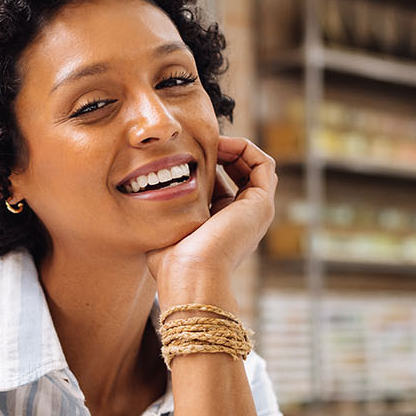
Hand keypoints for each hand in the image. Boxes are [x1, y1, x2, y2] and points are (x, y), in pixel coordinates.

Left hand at [146, 136, 276, 308]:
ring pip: (255, 167)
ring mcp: (256, 212)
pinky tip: (220, 145)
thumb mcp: (167, 228)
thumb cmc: (171, 260)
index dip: (207, 165)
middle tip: (200, 143)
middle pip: (241, 173)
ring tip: (210, 142)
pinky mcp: (262, 204)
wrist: (191, 274)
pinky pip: (264, 165)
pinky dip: (244, 148)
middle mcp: (243, 219)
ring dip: (233, 147)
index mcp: (223, 226)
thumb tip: (152, 189)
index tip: (185, 154)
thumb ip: (166, 210)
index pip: (223, 185)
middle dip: (222, 152)